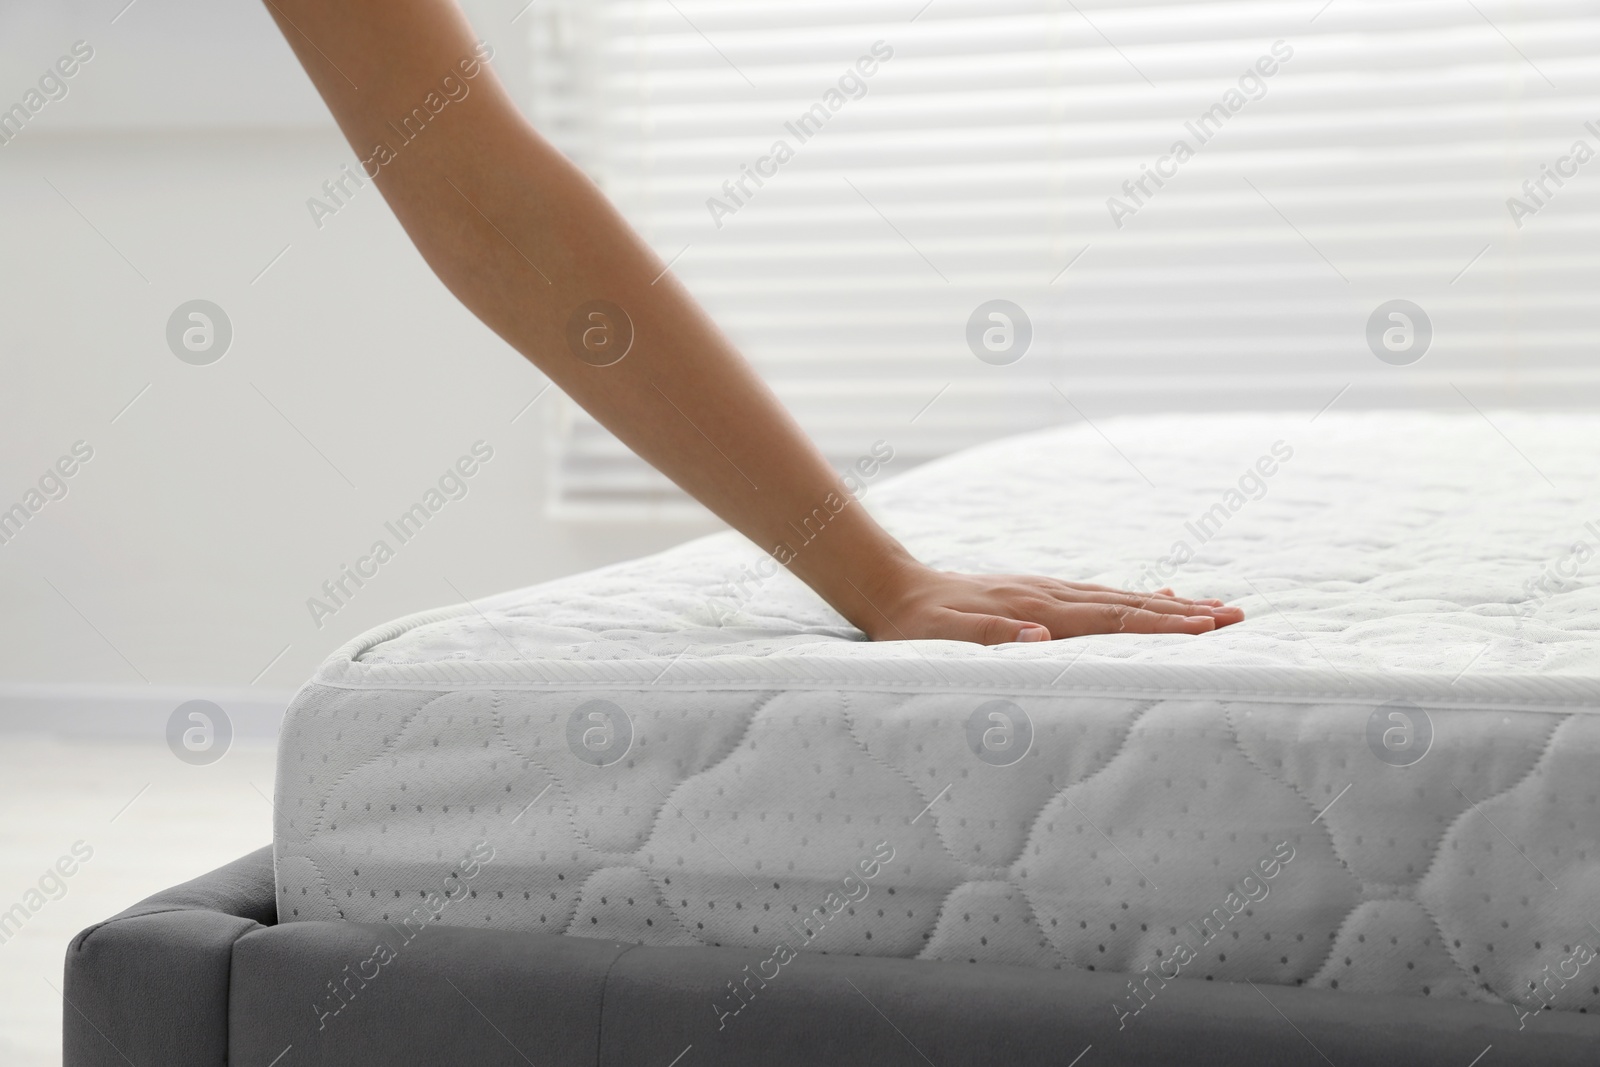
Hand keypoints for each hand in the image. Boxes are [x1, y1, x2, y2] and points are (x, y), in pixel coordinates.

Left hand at [856, 563, 1244, 643]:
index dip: (1160, 626)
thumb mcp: (940, 639)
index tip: (1205, 628)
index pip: (1111, 621)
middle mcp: (1049, 597)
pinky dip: (1136, 599)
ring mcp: (1047, 591)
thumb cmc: (916, 626)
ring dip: (1168, 605)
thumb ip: (987, 637)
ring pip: (1120, 598)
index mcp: (1035, 612)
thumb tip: (1040, 635)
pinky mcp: (1039, 593)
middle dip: (1184, 613)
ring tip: (1214, 608)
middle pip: (1128, 605)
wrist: (893, 589)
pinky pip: (1101, 597)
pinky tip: (1157, 599)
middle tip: (1235, 616)